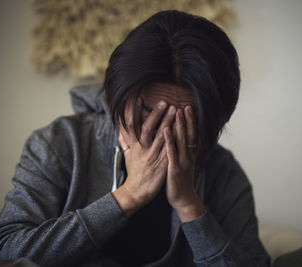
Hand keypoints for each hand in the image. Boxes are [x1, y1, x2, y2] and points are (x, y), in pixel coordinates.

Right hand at [113, 98, 175, 217]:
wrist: (136, 192)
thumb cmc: (134, 173)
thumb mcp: (128, 156)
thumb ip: (125, 142)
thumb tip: (121, 132)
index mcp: (135, 146)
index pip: (133, 125)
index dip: (136, 112)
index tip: (140, 99)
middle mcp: (143, 149)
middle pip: (148, 128)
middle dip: (156, 114)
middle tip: (165, 102)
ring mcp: (152, 156)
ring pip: (160, 136)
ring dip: (168, 122)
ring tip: (175, 111)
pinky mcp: (162, 164)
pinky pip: (169, 149)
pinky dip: (174, 139)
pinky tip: (180, 131)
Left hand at [164, 106, 204, 221]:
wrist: (183, 200)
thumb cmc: (179, 181)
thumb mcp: (182, 164)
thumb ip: (181, 152)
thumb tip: (180, 142)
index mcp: (189, 155)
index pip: (192, 135)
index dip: (191, 121)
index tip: (188, 107)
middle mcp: (188, 156)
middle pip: (189, 134)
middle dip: (187, 119)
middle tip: (185, 105)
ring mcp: (182, 162)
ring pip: (181, 140)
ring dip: (179, 125)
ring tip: (176, 111)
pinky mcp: (174, 169)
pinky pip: (171, 152)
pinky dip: (169, 139)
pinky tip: (165, 129)